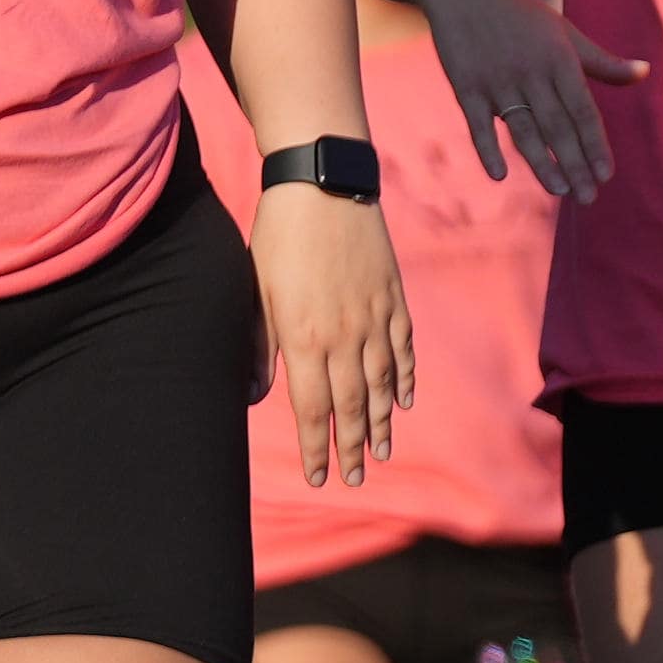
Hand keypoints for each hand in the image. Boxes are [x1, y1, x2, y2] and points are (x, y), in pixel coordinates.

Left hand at [256, 186, 411, 488]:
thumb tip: (257, 394)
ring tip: (381, 451)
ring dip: (381, 422)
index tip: (319, 477)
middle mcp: (345, 337)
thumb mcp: (256, 292)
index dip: (317, 448)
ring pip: (382, 384)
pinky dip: (405, 378)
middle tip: (355, 477)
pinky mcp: (393, 297)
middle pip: (351, 407)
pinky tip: (403, 400)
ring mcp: (374, 318)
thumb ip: (260, 346)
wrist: (322, 185)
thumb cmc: (279, 237)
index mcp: (305, 339)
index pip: (314, 410)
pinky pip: (403, 348)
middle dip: (351, 448)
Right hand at [400, 0, 640, 205]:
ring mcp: (497, 79)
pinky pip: (478, 124)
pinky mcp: (465, 84)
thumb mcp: (564, 32)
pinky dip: (488, 149)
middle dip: (575, 164)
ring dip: (541, 164)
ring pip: (523, 130)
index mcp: (559, 58)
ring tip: (559, 191)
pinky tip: (499, 175)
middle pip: (558, 126)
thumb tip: (646, 72)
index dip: (595, 145)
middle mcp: (531, 71)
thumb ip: (602, 61)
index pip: (584, 110)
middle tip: (588, 198)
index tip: (607, 175)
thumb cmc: (520, 10)